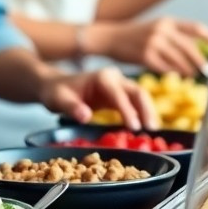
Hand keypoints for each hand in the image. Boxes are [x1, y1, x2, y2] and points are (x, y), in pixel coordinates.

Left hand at [39, 65, 158, 129]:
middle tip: (151, 130)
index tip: (134, 127)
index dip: (128, 110)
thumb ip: (71, 107)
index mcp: (101, 77)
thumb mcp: (58, 100)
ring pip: (140, 96)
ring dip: (148, 112)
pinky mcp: (118, 94)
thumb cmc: (56, 92)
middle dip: (146, 109)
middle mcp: (113, 77)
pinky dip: (142, 114)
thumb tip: (86, 116)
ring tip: (153, 130)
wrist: (54, 85)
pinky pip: (135, 103)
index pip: (118, 94)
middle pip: (137, 91)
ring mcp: (118, 84)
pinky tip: (145, 128)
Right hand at [97, 17, 207, 76]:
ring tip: (193, 74)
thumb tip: (198, 47)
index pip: (195, 28)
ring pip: (179, 60)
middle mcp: (161, 30)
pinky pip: (166, 68)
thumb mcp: (156, 27)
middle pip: (189, 47)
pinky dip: (173, 72)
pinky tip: (177, 75)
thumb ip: (174, 34)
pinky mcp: (146, 57)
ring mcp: (153, 44)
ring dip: (189, 69)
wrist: (110, 37)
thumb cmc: (136, 34)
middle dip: (201, 60)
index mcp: (167, 21)